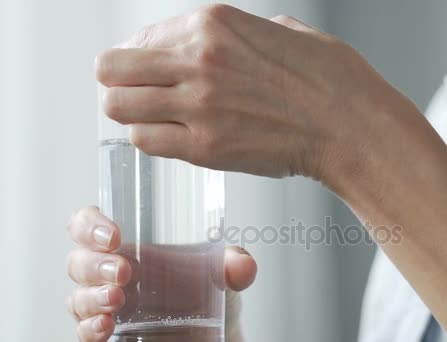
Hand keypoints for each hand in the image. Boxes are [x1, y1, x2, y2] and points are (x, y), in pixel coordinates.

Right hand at [65, 206, 256, 341]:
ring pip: (77, 295)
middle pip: (79, 259)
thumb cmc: (209, 290)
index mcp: (131, 243)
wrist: (216, 331)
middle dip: (96, 264)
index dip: (91, 224)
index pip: (90, 223)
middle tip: (125, 272)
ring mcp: (105, 302)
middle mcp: (111, 270)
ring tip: (117, 300)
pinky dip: (90, 328)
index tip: (114, 235)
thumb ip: (234, 264)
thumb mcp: (224, 271)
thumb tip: (243, 265)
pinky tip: (105, 327)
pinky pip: (84, 329)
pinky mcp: (107, 332)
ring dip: (92, 296)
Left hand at [96, 4, 408, 181]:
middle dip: (121, 81)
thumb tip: (226, 43)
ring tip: (156, 119)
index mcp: (216, 23)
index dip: (143, 56)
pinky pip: (144, 142)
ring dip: (133, 113)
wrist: (352, 127)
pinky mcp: (205, 146)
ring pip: (118, 107)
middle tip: (141, 93)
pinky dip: (151, 141)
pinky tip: (173, 139)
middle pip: (112, 69)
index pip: (141, 37)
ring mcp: (198, 104)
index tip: (152, 70)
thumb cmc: (331, 82)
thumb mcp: (286, 31)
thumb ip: (244, 33)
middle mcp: (198, 59)